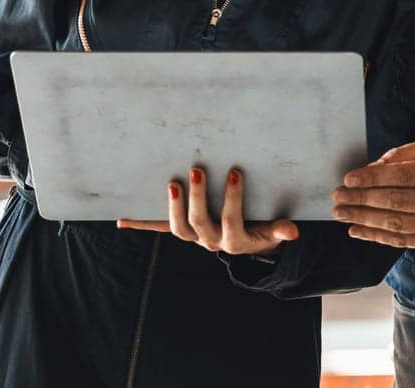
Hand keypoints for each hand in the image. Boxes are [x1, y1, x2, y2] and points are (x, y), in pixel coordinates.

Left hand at [117, 166, 298, 255]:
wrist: (248, 245)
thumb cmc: (262, 231)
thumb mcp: (272, 232)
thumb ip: (279, 231)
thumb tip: (293, 231)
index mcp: (235, 241)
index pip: (232, 220)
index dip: (231, 198)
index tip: (234, 172)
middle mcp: (211, 241)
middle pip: (199, 224)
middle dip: (197, 198)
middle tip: (197, 170)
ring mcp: (194, 237)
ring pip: (179, 229)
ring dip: (172, 208)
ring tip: (173, 183)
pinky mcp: (182, 231)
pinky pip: (158, 229)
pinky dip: (140, 225)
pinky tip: (121, 220)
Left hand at [331, 138, 414, 248]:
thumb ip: (407, 154)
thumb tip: (374, 167)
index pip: (404, 176)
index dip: (373, 178)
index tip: (349, 179)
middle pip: (397, 203)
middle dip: (362, 200)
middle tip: (338, 197)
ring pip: (397, 225)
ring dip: (364, 220)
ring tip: (342, 214)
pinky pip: (404, 242)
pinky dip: (377, 237)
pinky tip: (358, 230)